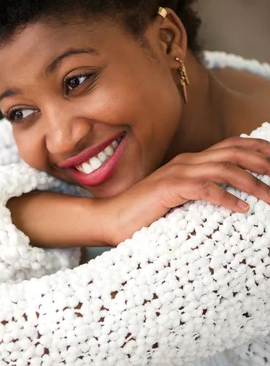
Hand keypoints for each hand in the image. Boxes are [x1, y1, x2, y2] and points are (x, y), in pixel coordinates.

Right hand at [98, 136, 269, 245]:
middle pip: (233, 152)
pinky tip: (241, 209)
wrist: (112, 219)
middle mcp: (187, 161)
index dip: (258, 148)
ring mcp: (177, 173)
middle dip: (263, 161)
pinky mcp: (168, 188)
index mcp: (191, 161)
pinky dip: (226, 198)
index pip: (231, 146)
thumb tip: (231, 201)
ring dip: (252, 183)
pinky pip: (204, 188)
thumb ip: (200, 193)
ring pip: (224, 169)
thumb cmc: (145, 214)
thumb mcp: (179, 200)